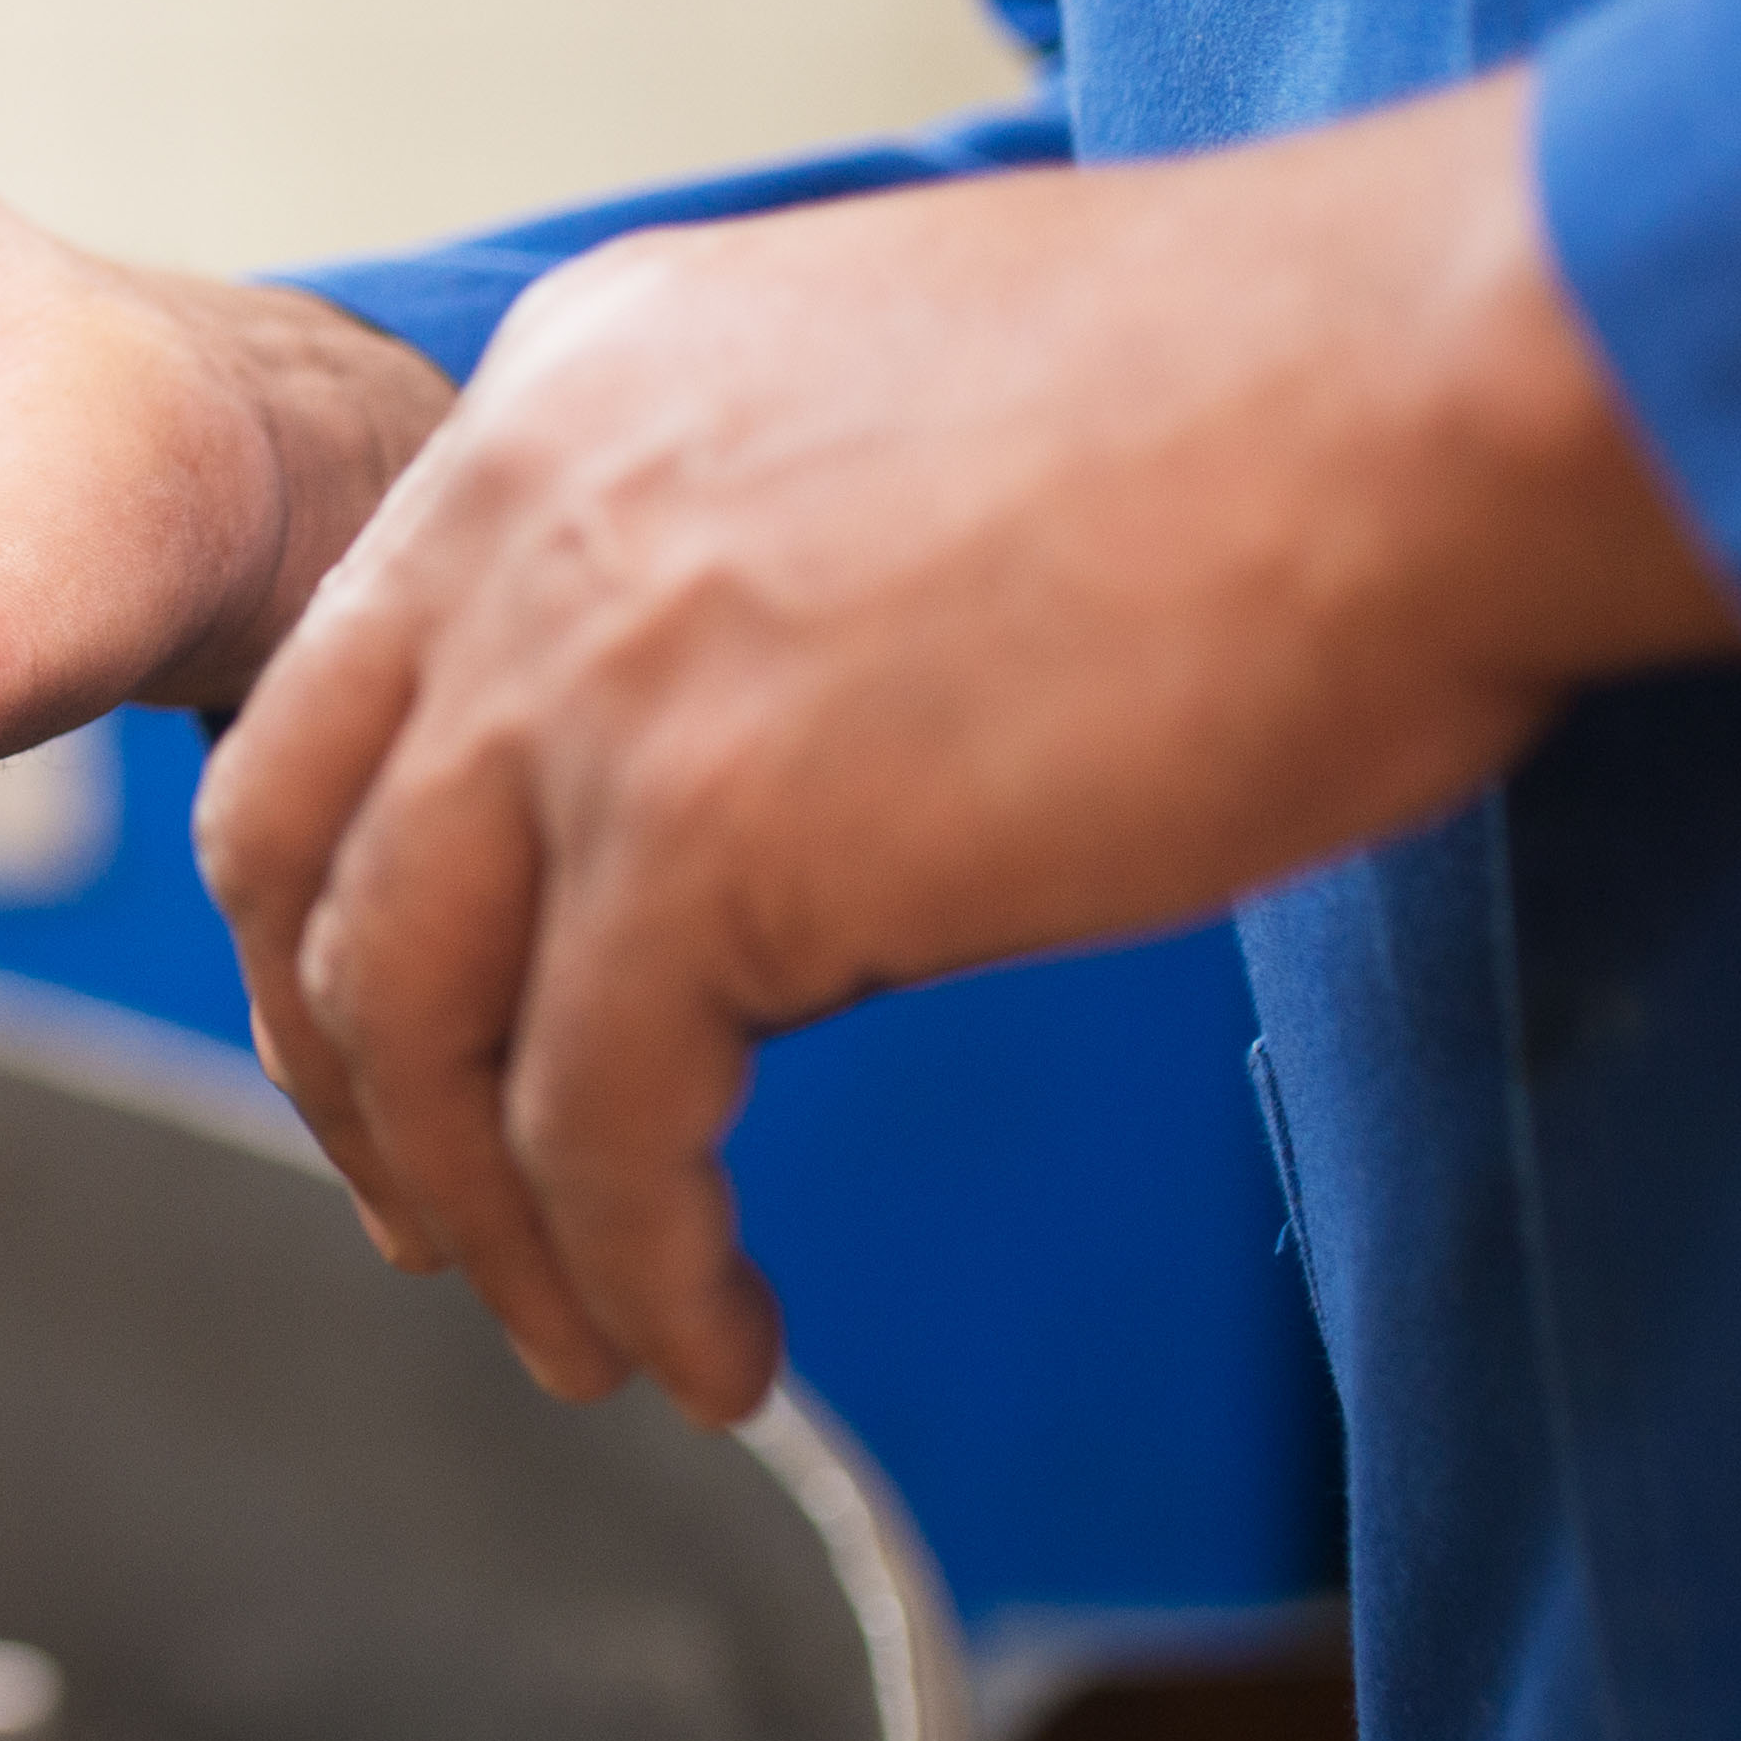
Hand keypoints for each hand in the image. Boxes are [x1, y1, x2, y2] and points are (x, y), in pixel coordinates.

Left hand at [192, 69, 1740, 1422]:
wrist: (1437, 388)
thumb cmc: (1280, 407)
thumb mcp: (899, 414)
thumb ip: (754, 570)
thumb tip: (756, 812)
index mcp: (567, 389)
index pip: (352, 678)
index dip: (351, 891)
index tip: (417, 1037)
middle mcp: (522, 511)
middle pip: (303, 853)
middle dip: (350, 1073)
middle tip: (436, 1221)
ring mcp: (589, 671)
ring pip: (421, 1018)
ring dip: (491, 1217)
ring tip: (592, 1341)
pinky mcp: (704, 839)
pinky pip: (597, 1129)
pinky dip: (641, 1273)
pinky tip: (721, 1352)